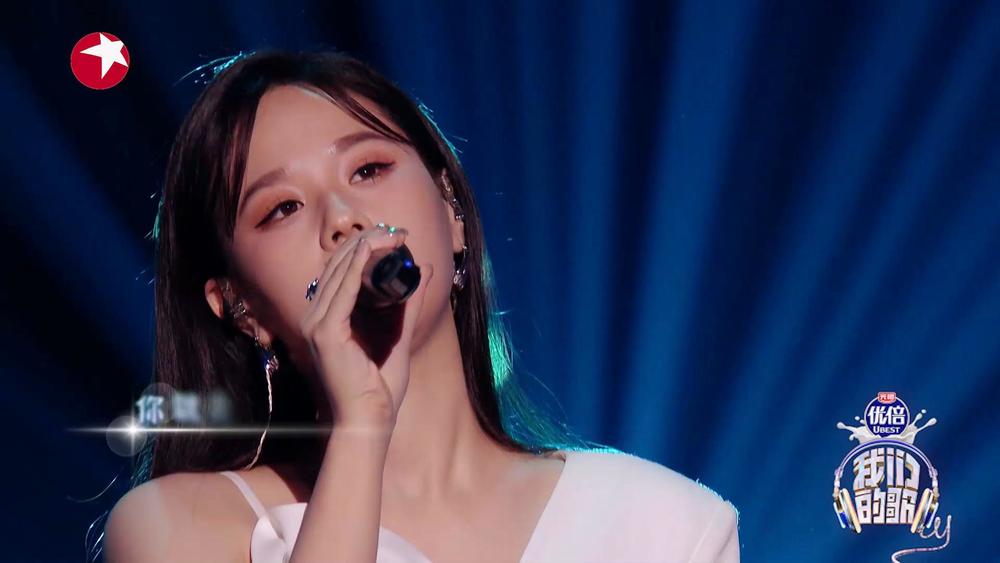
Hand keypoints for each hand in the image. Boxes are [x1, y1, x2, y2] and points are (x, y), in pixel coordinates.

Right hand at [298, 226, 433, 432]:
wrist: (369, 422)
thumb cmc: (379, 389)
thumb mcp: (399, 336)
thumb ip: (408, 305)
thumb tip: (422, 270)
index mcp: (328, 318)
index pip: (341, 270)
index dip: (367, 247)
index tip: (397, 238)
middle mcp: (316, 317)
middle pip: (338, 264)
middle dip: (368, 241)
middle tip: (398, 231)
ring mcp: (316, 324)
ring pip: (339, 270)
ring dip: (366, 247)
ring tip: (392, 235)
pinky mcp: (324, 332)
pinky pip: (341, 289)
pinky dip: (357, 265)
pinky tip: (373, 249)